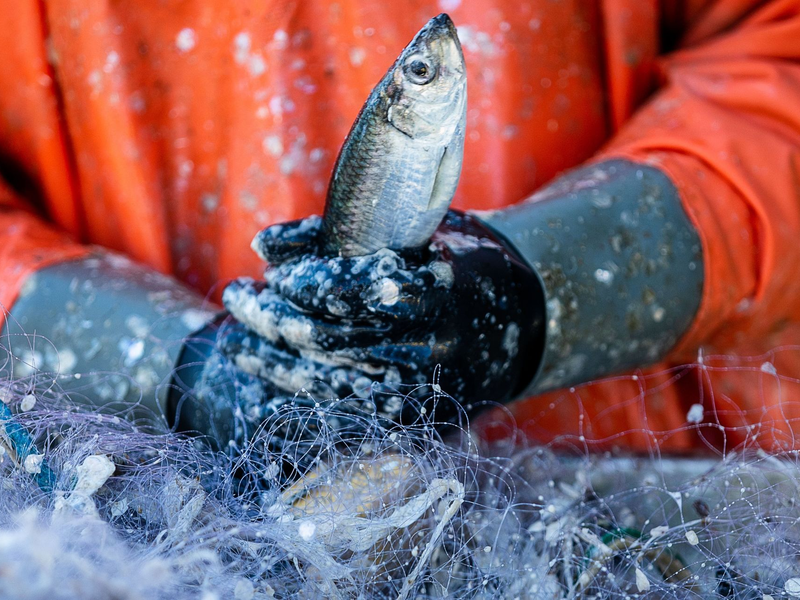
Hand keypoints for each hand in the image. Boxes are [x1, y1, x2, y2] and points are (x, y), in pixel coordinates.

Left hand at [222, 211, 543, 421]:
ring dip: (273, 360)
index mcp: (442, 289)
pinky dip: (299, 394)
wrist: (525, 326)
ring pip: (330, 381)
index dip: (310, 281)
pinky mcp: (416, 416)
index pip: (361, 288)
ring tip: (237, 338)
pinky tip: (268, 375)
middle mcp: (435, 345)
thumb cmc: (461, 263)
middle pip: (334, 338)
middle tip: (237, 296)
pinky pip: (345, 412)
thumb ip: (344, 232)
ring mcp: (425, 388)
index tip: (275, 273)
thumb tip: (262, 245)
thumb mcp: (418, 231)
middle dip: (273, 318)